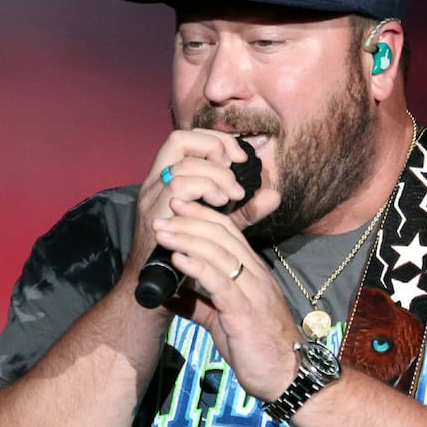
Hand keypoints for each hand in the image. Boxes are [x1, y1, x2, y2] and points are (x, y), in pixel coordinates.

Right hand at [126, 129, 277, 277]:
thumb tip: (275, 194)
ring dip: (215, 175)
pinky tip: (220, 204)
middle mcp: (155, 181)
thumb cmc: (187, 255)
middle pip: (180, 140)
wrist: (156, 288)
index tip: (239, 158)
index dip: (215, 140)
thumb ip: (245, 210)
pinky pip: (179, 187)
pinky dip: (205, 189)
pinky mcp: (153, 214)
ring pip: (184, 164)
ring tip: (231, 196)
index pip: (186, 138)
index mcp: (167, 178)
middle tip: (236, 174)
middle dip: (215, 149)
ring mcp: (152, 196)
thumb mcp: (221, 225)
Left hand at [152, 195, 302, 402]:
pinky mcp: (245, 311)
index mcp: (253, 274)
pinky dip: (196, 267)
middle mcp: (255, 276)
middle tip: (163, 214)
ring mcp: (253, 292)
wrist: (284, 377)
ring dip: (187, 239)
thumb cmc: (256, 349)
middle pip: (222, 236)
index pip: (229, 233)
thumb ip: (199, 304)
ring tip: (162, 232)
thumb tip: (170, 296)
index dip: (203, 215)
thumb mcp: (222, 321)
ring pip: (219, 253)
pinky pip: (220, 282)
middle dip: (190, 221)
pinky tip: (178, 259)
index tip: (178, 205)